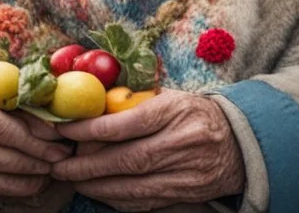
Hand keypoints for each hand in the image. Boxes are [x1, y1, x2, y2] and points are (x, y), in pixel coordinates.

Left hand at [52, 89, 244, 211]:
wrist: (238, 141)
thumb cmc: (195, 113)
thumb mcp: (171, 97)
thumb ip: (135, 102)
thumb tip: (91, 104)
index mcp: (177, 111)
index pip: (128, 123)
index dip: (92, 129)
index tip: (65, 129)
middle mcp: (183, 142)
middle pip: (127, 160)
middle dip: (87, 166)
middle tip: (60, 166)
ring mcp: (186, 172)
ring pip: (133, 187)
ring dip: (97, 186)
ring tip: (73, 180)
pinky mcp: (186, 194)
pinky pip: (144, 202)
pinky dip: (118, 199)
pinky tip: (99, 192)